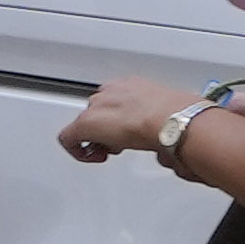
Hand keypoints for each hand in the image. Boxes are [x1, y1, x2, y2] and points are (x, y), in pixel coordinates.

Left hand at [58, 76, 210, 170]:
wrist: (169, 120)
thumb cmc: (175, 118)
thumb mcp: (170, 115)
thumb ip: (162, 122)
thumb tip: (170, 142)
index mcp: (131, 85)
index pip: (115, 99)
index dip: (117, 120)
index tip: (127, 131)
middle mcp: (111, 92)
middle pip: (97, 111)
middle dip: (106, 130)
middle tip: (119, 144)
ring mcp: (97, 106)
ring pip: (85, 123)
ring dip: (96, 139)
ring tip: (111, 151)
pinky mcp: (85, 124)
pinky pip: (69, 138)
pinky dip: (77, 150)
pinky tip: (93, 158)